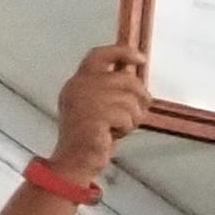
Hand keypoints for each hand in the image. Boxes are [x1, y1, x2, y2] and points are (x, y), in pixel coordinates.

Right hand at [48, 43, 147, 182]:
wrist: (74, 162)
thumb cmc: (89, 136)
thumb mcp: (96, 106)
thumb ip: (109, 88)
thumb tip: (134, 75)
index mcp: (76, 83)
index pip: (99, 55)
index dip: (122, 52)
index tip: (140, 58)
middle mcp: (78, 88)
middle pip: (126, 79)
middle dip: (140, 96)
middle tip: (138, 111)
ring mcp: (85, 102)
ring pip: (130, 100)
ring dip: (132, 117)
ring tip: (119, 127)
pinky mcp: (94, 118)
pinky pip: (126, 117)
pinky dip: (127, 128)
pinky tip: (113, 135)